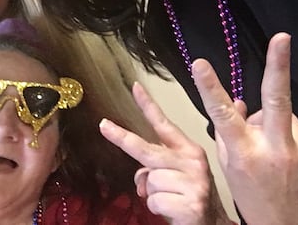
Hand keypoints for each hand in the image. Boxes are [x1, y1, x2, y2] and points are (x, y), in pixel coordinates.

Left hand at [100, 82, 230, 224]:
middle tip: (103, 126)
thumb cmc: (189, 198)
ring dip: (151, 194)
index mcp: (189, 151)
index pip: (164, 125)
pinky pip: (154, 201)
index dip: (148, 105)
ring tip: (170, 199)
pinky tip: (173, 211)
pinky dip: (157, 209)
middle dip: (122, 139)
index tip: (134, 87)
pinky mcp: (191, 203)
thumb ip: (154, 167)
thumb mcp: (175, 177)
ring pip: (148, 180)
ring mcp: (193, 182)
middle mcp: (193, 162)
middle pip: (146, 149)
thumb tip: (141, 177)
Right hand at [192, 32, 297, 224]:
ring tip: (272, 152)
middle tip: (282, 38)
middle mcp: (275, 148)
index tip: (200, 64)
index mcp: (244, 153)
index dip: (210, 86)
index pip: (223, 113)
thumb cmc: (253, 198)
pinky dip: (286, 133)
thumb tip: (239, 101)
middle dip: (279, 66)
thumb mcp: (231, 167)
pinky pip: (296, 128)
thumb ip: (233, 132)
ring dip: (273, 123)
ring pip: (281, 116)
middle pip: (276, 99)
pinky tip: (286, 156)